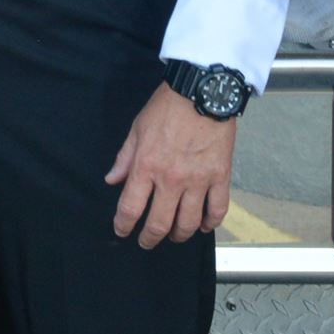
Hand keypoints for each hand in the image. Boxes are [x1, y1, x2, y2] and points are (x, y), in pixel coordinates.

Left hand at [106, 85, 237, 247]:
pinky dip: (210, 223)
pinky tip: (203, 226)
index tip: (122, 230)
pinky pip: (217, 210)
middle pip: (159, 223)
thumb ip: (125, 158)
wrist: (202, 92)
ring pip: (188, 223)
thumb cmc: (168, 107)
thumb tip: (112, 180)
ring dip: (179, 235)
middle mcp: (172, 178)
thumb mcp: (137, 129)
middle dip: (149, 238)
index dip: (123, 225)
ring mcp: (199, 180)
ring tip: (173, 235)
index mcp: (147, 166)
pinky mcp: (221, 177)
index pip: (130, 208)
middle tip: (146, 241)